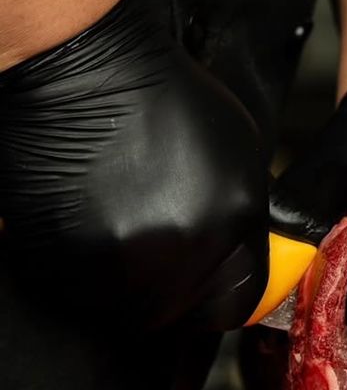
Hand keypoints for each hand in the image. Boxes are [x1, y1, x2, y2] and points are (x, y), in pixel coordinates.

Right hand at [0, 0, 268, 331]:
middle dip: (174, 296)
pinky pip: (78, 291)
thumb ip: (244, 221)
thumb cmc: (162, 101)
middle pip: (179, 318)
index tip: (210, 290)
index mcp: (227, 224)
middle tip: (159, 257)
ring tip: (122, 234)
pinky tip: (90, 228)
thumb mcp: (240, 157)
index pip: (235, 305)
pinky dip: (84, 272)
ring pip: (127, 311)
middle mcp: (175, 250)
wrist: (80, 71)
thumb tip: (240, 262)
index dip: (222, 298)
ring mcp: (113, 260)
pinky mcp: (58, 259)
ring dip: (126, 286)